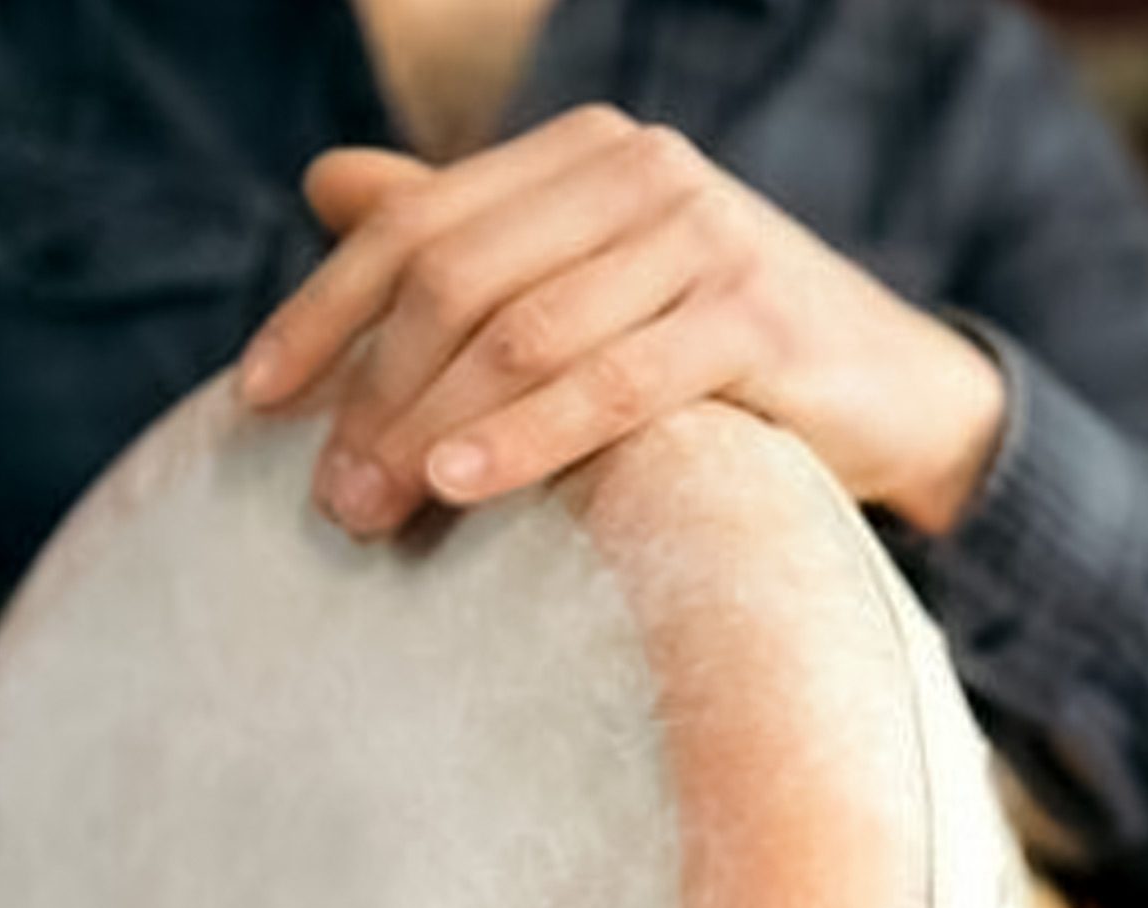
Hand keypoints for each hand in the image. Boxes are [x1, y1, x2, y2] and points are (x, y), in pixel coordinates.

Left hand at [238, 104, 1005, 538]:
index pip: (415, 225)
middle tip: (328, 501)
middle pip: (454, 278)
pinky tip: (459, 484)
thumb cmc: (719, 350)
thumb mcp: (590, 283)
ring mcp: (703, 237)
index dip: (322, 311)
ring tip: (369, 510)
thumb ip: (469, 236)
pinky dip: (530, 435)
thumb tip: (324, 186)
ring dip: (430, 426)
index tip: (254, 400)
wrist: (893, 389)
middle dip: (372, 393)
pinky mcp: (754, 317)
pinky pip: (616, 381)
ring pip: (523, 331)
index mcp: (582, 157)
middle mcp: (639, 173)